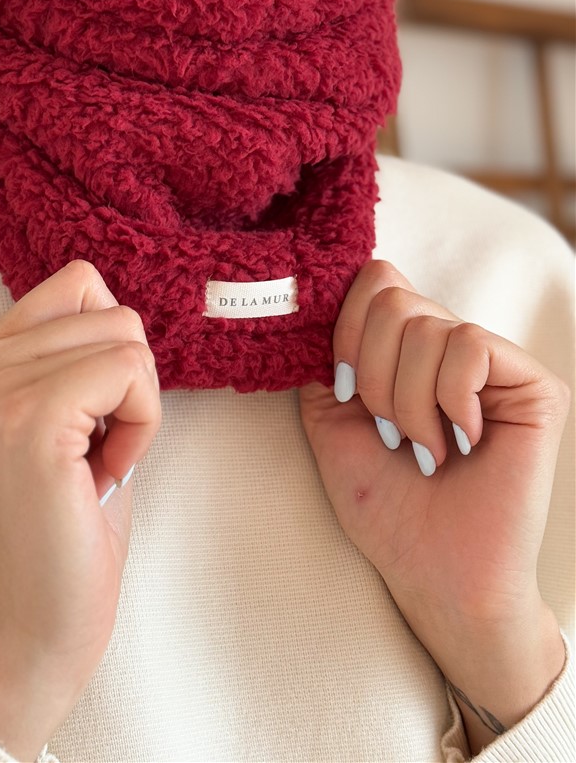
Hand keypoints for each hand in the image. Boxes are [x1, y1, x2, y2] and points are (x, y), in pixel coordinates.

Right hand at [0, 261, 160, 760]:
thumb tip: (121, 306)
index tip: (96, 415)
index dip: (113, 348)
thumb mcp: (69, 414)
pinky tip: (106, 473)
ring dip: (139, 407)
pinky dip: (143, 424)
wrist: (37, 615)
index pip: (82, 282)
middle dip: (132, 383)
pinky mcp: (31, 418)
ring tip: (98, 462)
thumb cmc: (67, 518)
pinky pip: (131, 371)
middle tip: (98, 449)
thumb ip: (79, 352)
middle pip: (114, 309)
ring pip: (128, 337)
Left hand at [299, 260, 568, 752]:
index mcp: (405, 348)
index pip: (375, 279)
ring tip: (424, 449)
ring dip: (407, 402)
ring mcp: (495, 364)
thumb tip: (319, 299)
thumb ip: (323, 356)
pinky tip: (461, 442)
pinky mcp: (533, 386)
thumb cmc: (386, 505)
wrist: (432, 573)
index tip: (344, 389)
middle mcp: (451, 346)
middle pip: (393, 298)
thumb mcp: (330, 419)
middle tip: (389, 431)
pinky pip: (470, 347)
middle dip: (372, 373)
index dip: (347, 328)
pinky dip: (449, 401)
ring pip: (427, 327)